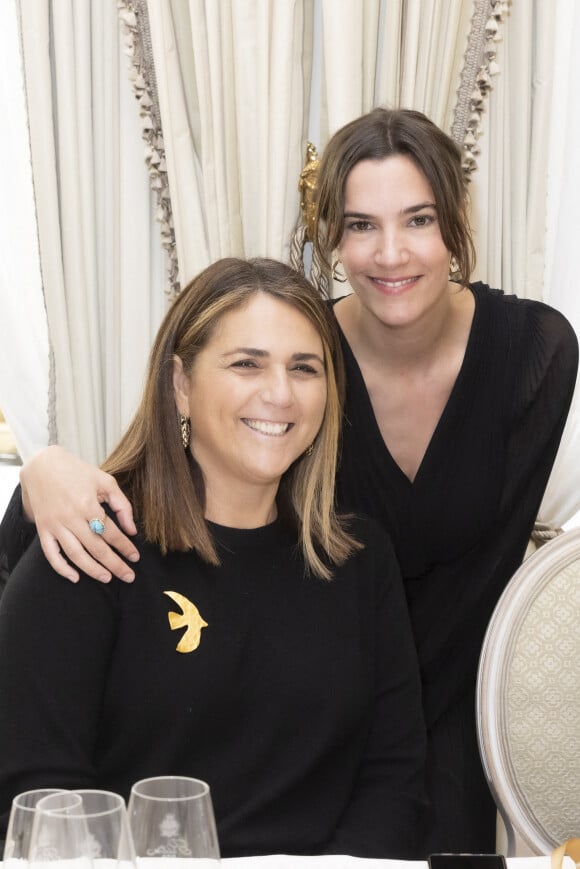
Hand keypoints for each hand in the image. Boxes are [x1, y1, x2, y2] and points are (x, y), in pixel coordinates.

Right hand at [20, 446, 139, 582]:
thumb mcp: (105, 481)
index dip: (125, 547)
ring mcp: (55, 525)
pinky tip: (75, 578)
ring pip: (76, 555)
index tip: (135, 557)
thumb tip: (132, 530)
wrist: (42, 465)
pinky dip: (62, 569)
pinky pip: (51, 554)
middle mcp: (71, 517)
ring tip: (107, 579)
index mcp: (88, 504)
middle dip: (114, 564)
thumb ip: (121, 505)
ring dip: (93, 570)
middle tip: (128, 576)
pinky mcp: (43, 529)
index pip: (111, 533)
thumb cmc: (77, 471)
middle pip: (96, 548)